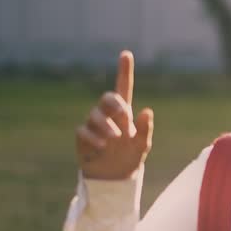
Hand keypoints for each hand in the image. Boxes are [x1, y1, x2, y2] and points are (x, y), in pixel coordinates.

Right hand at [75, 51, 153, 179]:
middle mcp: (108, 115)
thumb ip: (145, 129)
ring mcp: (94, 125)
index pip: (124, 87)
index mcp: (125, 113)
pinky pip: (84, 131)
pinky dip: (93, 138)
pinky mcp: (83, 137)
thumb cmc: (130, 156)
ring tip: (115, 137)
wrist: (114, 176)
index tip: (126, 54)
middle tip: (124, 115)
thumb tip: (147, 111)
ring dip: (106, 125)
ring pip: (95, 115)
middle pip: (107, 98)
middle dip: (115, 104)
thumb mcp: (142, 145)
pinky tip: (102, 146)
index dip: (124, 71)